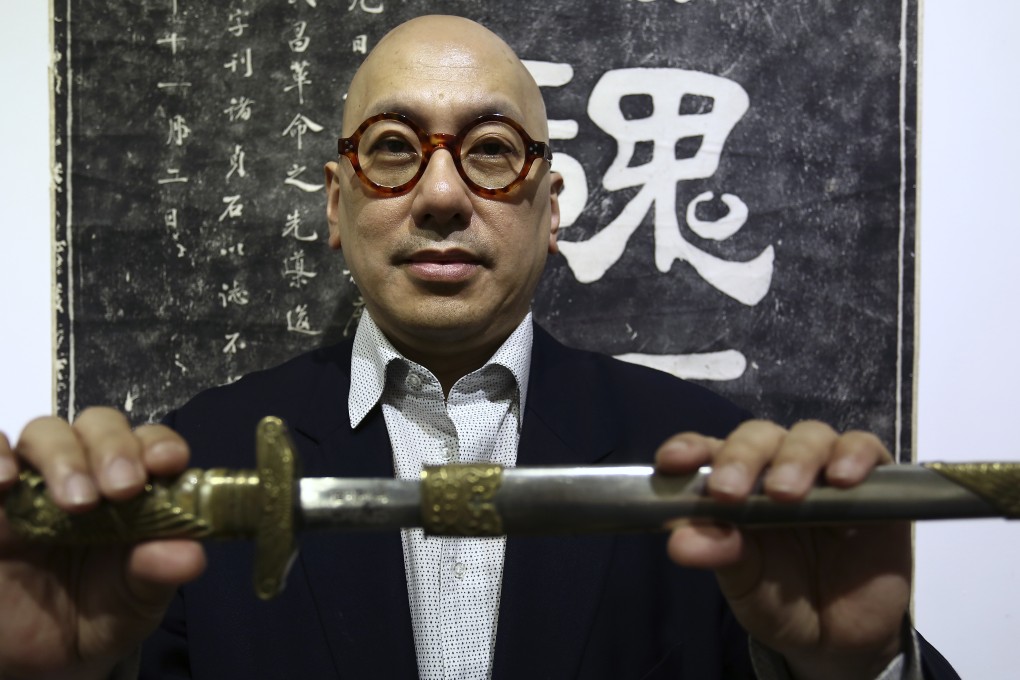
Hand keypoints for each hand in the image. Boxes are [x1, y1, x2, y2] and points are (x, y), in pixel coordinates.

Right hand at [0, 407, 205, 679]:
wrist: (40, 656)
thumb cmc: (100, 615)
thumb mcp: (135, 603)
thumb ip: (157, 573)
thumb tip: (191, 555)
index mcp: (135, 487)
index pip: (151, 443)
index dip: (159, 445)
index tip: (168, 462)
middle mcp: (86, 471)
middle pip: (99, 426)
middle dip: (113, 448)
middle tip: (121, 489)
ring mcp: (33, 483)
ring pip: (44, 433)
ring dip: (62, 457)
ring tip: (75, 502)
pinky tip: (6, 480)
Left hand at [656, 420, 910, 679]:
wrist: (842, 638)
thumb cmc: (780, 600)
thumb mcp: (745, 585)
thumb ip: (720, 556)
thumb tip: (680, 541)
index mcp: (734, 484)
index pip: (705, 451)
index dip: (688, 449)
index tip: (672, 463)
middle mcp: (775, 467)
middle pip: (757, 436)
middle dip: (741, 457)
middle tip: (729, 491)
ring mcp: (824, 470)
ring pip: (809, 436)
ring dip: (795, 458)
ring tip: (786, 493)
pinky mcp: (873, 481)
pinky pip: (865, 448)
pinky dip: (853, 455)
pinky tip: (843, 479)